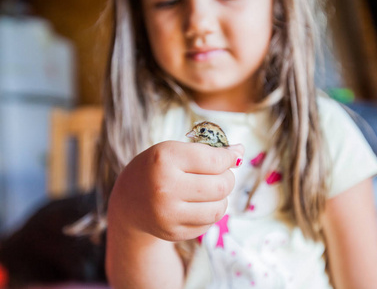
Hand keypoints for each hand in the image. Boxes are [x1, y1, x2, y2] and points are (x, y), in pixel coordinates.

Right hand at [108, 140, 243, 241]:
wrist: (128, 201)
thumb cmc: (157, 169)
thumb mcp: (174, 151)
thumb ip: (207, 150)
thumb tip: (241, 151)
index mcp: (164, 159)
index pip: (215, 160)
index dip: (230, 157)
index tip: (232, 156)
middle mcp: (165, 188)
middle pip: (221, 185)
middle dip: (228, 178)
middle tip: (221, 174)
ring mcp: (168, 214)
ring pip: (219, 208)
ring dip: (222, 197)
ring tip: (212, 190)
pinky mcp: (173, 232)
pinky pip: (208, 223)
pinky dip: (211, 212)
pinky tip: (200, 204)